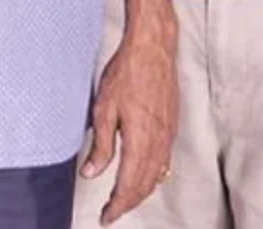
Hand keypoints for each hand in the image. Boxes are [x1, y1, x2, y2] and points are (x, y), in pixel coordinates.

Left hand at [83, 22, 176, 224]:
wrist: (152, 50)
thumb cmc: (126, 73)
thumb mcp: (103, 108)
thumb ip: (101, 145)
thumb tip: (91, 173)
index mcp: (139, 140)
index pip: (128, 185)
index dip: (117, 206)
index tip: (105, 217)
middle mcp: (158, 141)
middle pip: (145, 186)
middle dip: (127, 204)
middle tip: (111, 213)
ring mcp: (168, 135)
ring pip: (156, 176)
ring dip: (140, 193)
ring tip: (123, 200)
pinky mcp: (171, 127)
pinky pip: (164, 161)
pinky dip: (153, 177)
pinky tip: (144, 177)